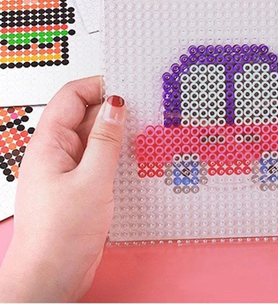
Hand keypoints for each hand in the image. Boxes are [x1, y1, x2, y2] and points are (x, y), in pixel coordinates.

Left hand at [0, 77, 125, 301]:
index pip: (71, 97)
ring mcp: (70, 168)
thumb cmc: (60, 235)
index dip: (96, 86)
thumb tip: (116, 106)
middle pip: (84, 115)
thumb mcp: (91, 181)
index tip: (124, 86)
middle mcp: (57, 152)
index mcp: (49, 144)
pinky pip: (100, 157)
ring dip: (116, 132)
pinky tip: (133, 155)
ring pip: (94, 137)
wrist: (52, 276)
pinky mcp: (81, 183)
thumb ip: (106, 140)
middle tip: (142, 108)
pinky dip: (116, 152)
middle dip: (112, 109)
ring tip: (142, 130)